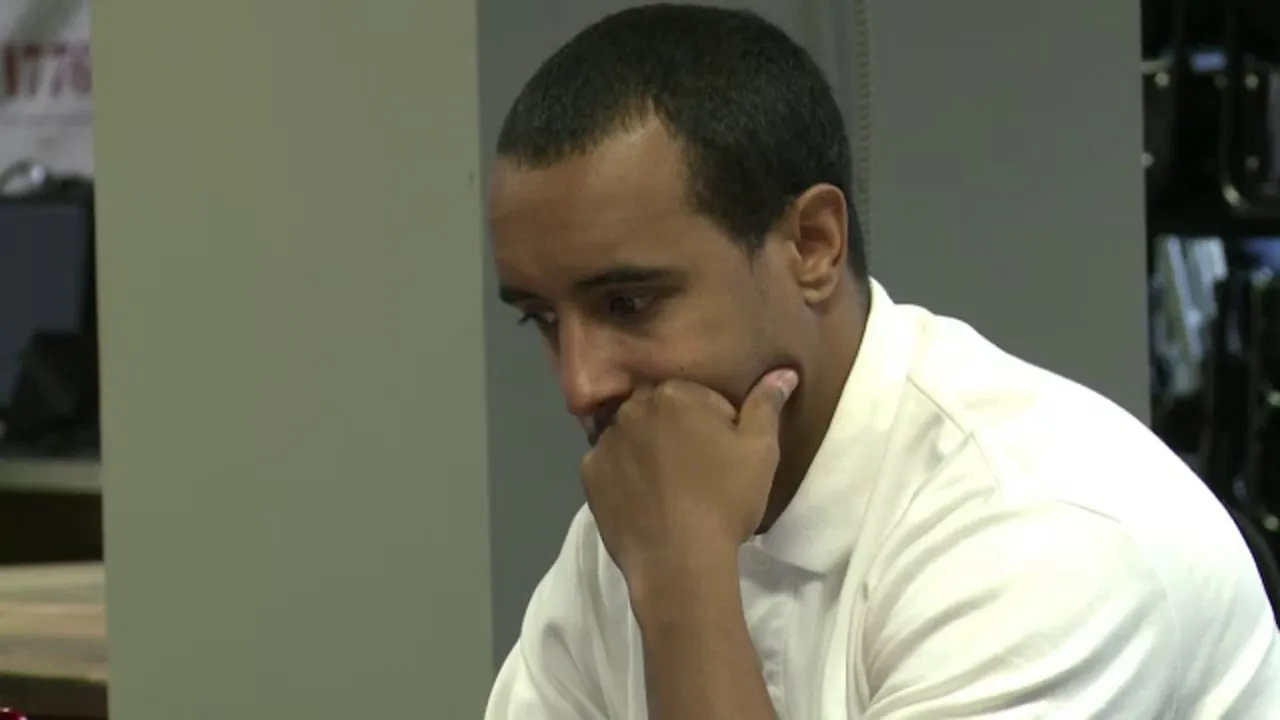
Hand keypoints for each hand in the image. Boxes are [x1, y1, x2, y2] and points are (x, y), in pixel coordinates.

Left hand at [581, 369, 799, 592]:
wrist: (679, 562)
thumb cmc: (725, 501)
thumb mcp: (761, 451)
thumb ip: (767, 404)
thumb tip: (783, 371)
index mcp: (674, 394)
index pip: (700, 397)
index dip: (717, 426)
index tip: (724, 457)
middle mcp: (632, 409)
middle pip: (661, 412)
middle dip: (678, 432)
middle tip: (698, 473)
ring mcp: (605, 443)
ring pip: (632, 437)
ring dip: (647, 451)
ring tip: (669, 490)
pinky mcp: (589, 476)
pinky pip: (610, 466)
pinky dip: (624, 477)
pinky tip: (644, 501)